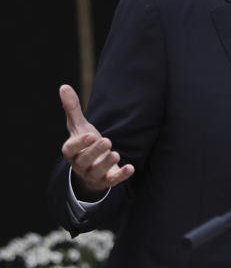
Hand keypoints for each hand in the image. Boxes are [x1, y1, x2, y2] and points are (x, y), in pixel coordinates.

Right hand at [60, 84, 134, 200]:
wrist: (90, 167)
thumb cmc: (84, 144)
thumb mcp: (78, 126)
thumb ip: (73, 109)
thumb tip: (64, 86)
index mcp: (71, 151)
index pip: (70, 149)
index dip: (79, 143)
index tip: (90, 135)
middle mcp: (80, 164)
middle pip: (84, 160)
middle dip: (95, 152)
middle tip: (107, 141)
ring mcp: (92, 174)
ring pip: (96, 172)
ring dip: (106, 164)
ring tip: (115, 153)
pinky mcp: (106, 180)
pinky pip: (112, 181)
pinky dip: (121, 175)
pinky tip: (130, 168)